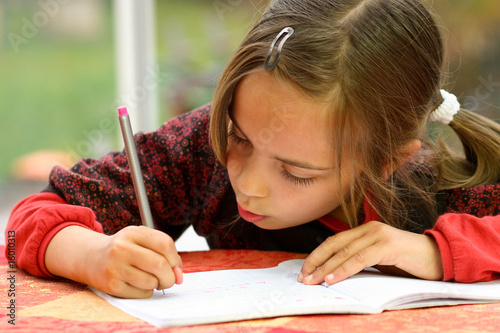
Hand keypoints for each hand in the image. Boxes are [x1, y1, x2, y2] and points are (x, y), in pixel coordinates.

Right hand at [87, 225, 182, 297]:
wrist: (91, 258)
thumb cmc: (125, 249)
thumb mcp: (141, 241)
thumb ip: (164, 253)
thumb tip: (179, 276)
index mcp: (132, 233)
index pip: (165, 244)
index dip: (175, 257)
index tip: (174, 264)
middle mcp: (121, 248)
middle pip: (160, 265)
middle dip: (170, 276)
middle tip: (169, 279)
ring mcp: (115, 267)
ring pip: (152, 281)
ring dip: (158, 284)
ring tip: (151, 279)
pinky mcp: (111, 286)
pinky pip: (142, 293)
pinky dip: (146, 291)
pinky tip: (138, 284)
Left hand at [298, 221, 442, 284]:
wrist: (439, 257)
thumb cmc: (407, 261)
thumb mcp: (379, 260)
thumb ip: (360, 260)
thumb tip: (334, 273)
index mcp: (365, 230)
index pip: (334, 241)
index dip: (317, 255)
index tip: (304, 271)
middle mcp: (369, 229)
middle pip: (334, 244)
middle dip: (316, 262)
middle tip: (303, 278)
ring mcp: (378, 235)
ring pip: (345, 252)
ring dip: (326, 268)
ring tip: (313, 281)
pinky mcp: (387, 246)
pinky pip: (360, 259)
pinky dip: (344, 269)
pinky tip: (332, 279)